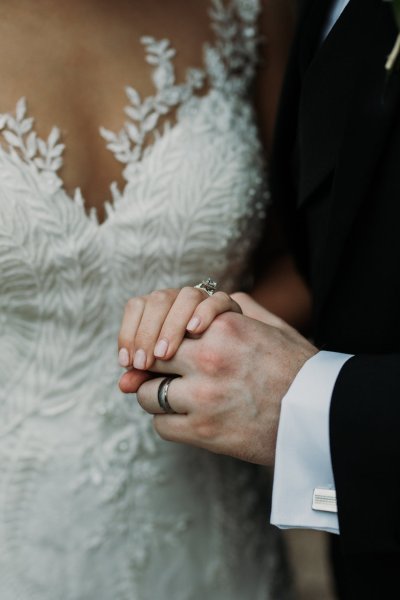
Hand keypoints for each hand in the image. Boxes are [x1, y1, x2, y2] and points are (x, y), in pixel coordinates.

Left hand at [118, 286, 240, 370]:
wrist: (251, 379)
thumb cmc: (210, 378)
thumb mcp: (175, 372)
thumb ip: (150, 374)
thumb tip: (123, 385)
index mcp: (165, 310)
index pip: (137, 305)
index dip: (128, 332)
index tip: (129, 362)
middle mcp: (184, 301)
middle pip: (158, 300)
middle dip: (146, 333)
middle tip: (144, 364)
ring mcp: (209, 303)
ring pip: (186, 297)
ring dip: (171, 325)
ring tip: (164, 354)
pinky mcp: (233, 310)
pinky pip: (218, 300)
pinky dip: (204, 312)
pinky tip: (194, 329)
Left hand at [119, 309, 316, 464]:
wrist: (320, 415)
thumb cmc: (296, 368)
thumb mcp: (269, 326)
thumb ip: (233, 310)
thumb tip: (204, 306)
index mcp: (224, 329)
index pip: (166, 327)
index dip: (158, 340)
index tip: (159, 351)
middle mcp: (208, 359)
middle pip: (151, 358)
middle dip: (152, 367)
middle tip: (157, 374)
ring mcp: (203, 397)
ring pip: (147, 395)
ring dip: (155, 397)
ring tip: (172, 399)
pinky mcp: (204, 432)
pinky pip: (162, 426)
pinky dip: (168, 423)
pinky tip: (185, 419)